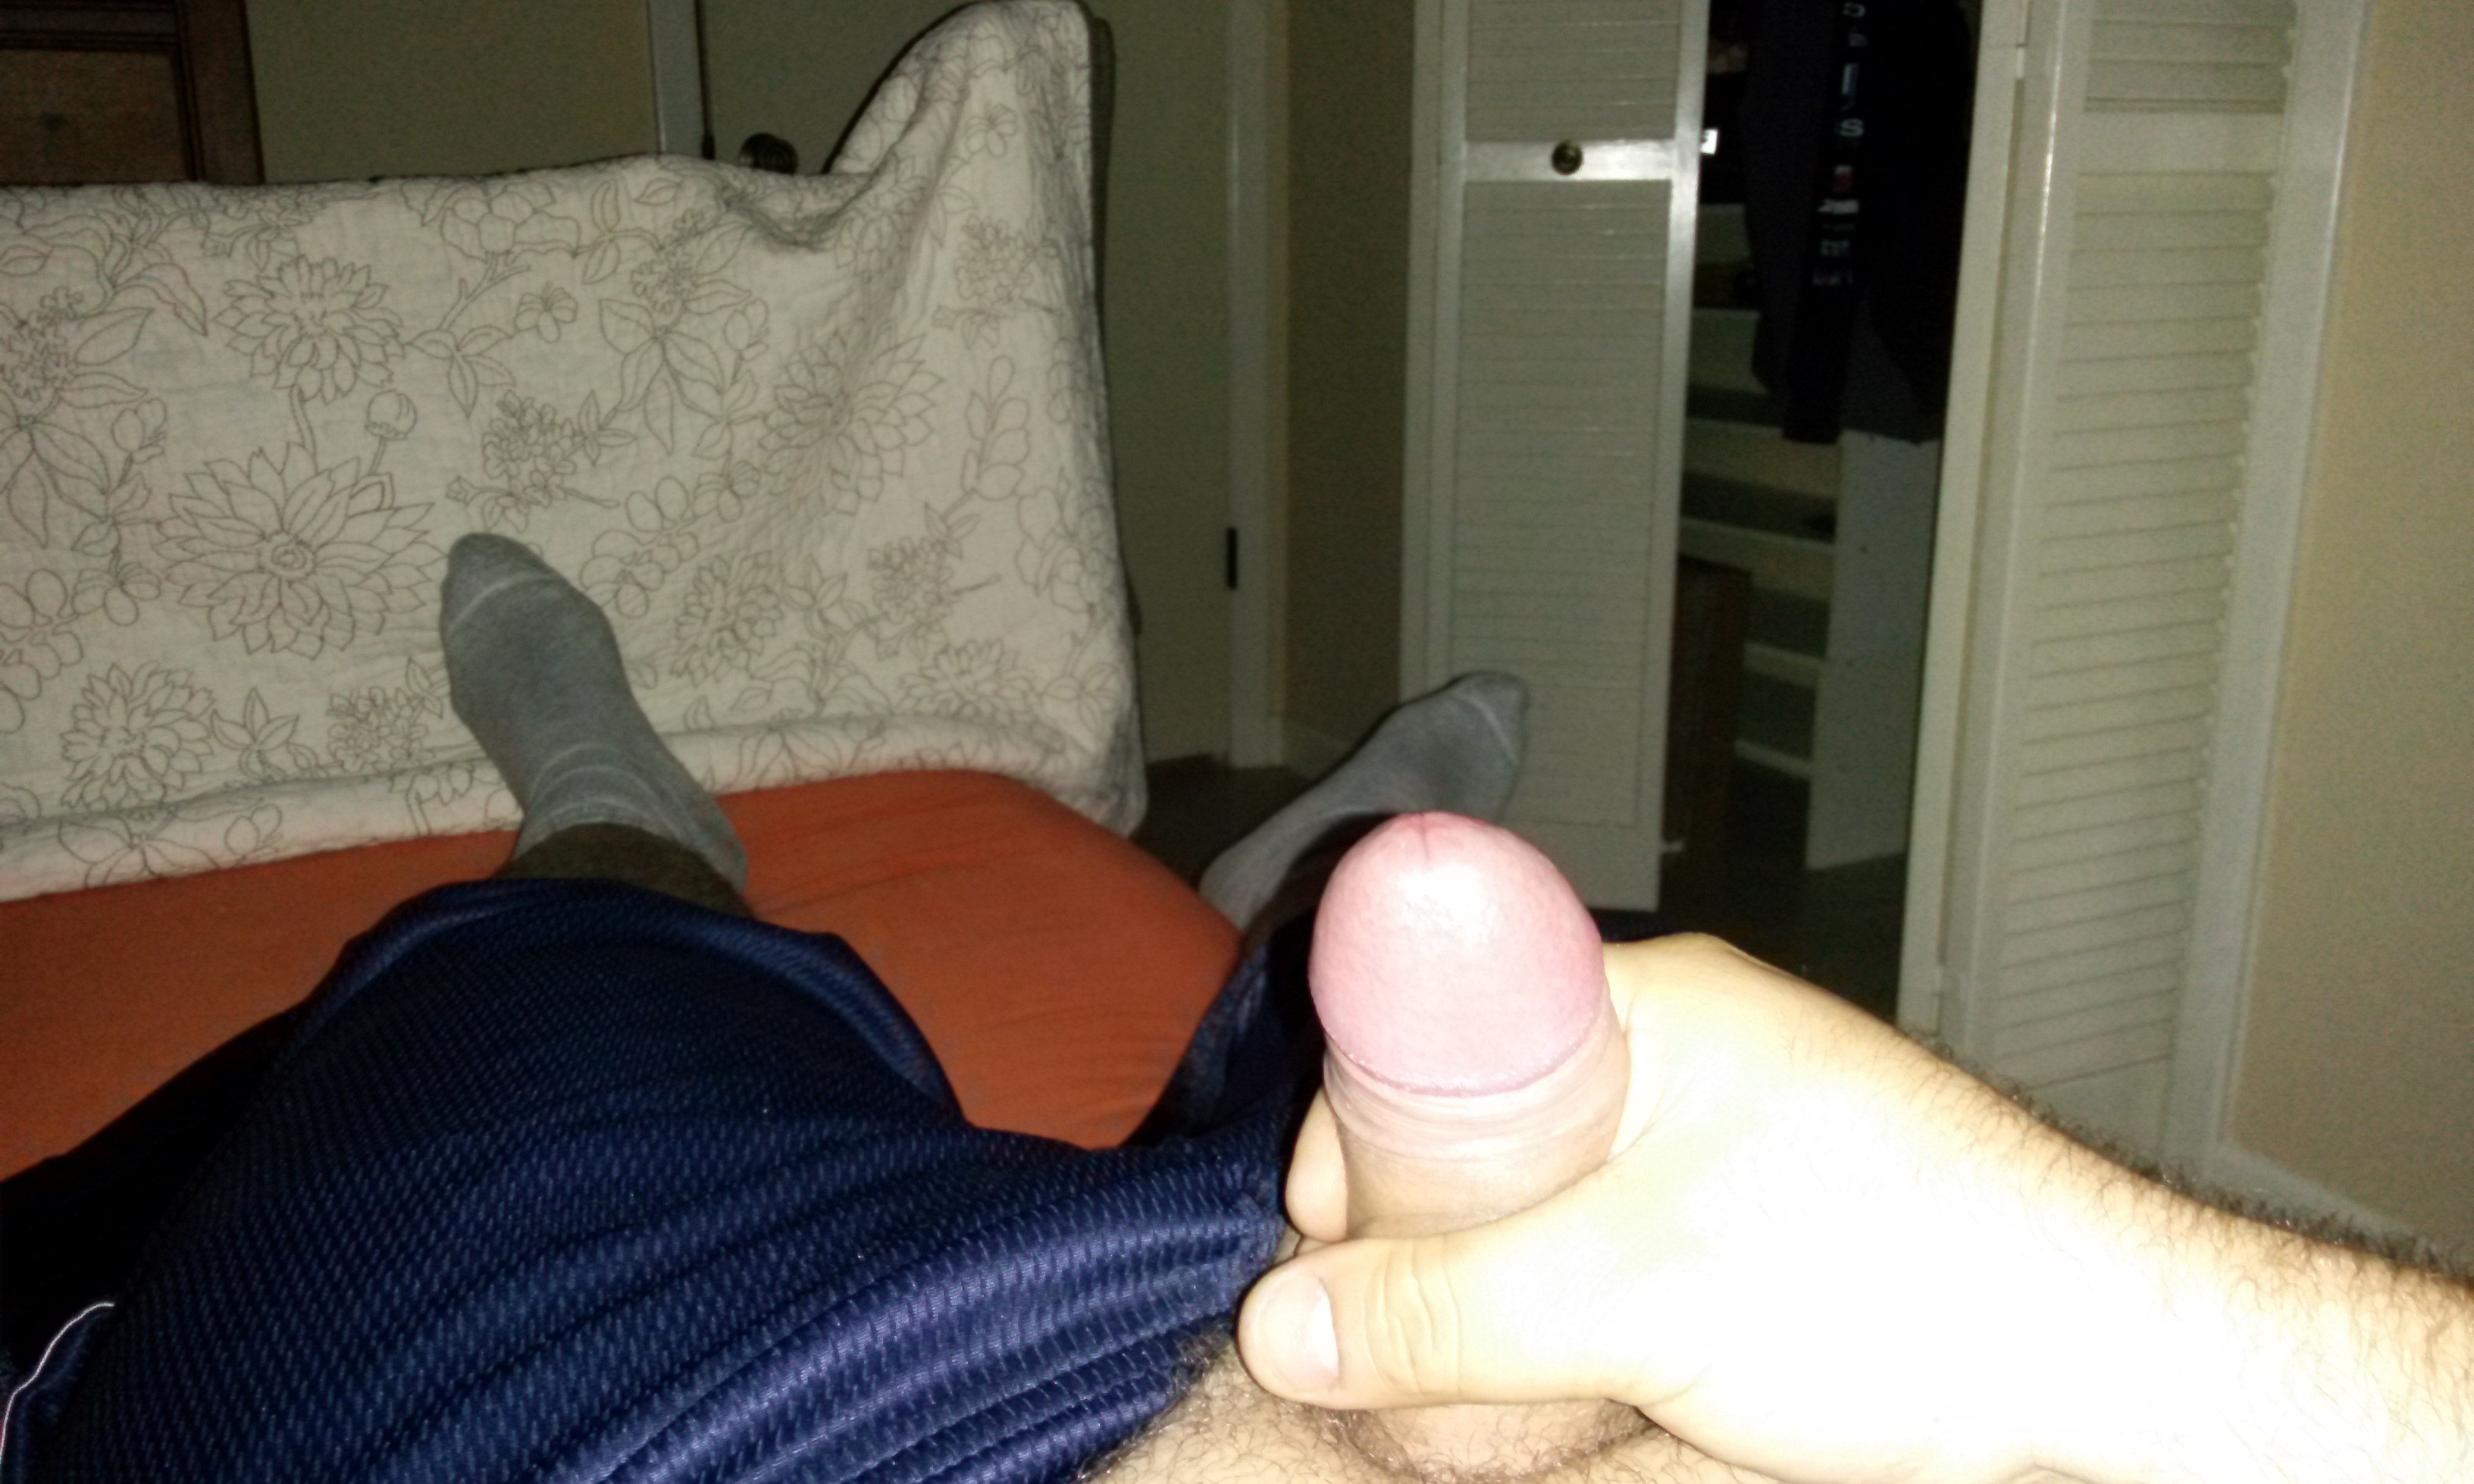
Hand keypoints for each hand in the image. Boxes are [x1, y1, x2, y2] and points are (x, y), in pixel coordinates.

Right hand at [1239, 933, 2148, 1483]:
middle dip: (1416, 1237)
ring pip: (1536, 1206)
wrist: (2110, 1371)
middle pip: (1473, 1129)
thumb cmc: (1904, 1282)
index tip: (1325, 1248)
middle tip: (1394, 1346)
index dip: (1352, 1138)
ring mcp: (1716, 1147)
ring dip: (1490, 1293)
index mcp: (1648, 1005)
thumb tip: (1276, 1324)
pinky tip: (1554, 1393)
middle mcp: (1677, 1057)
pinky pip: (1601, 1259)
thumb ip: (1448, 1307)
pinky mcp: (1747, 1235)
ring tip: (1470, 1385)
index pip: (1433, 1031)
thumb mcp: (1640, 1293)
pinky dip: (1560, 1323)